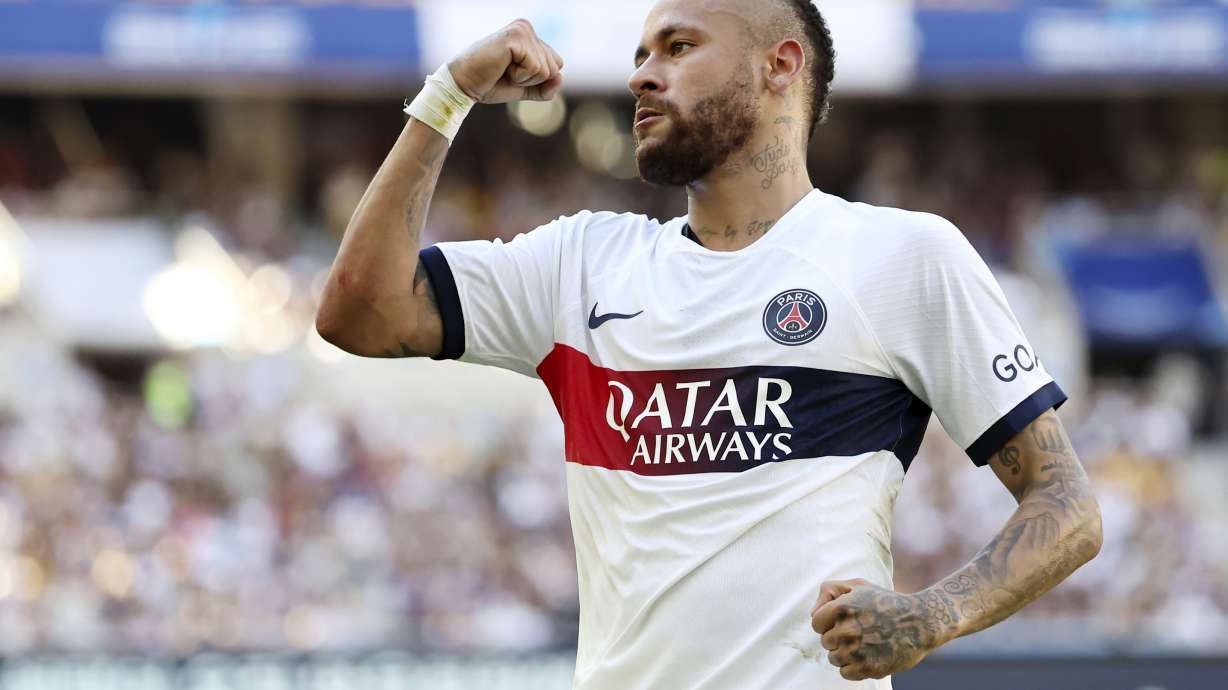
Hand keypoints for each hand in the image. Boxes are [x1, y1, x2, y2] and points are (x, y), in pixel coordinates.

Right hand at [448, 19, 564, 103]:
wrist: (464, 85)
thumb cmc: (490, 84)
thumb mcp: (524, 89)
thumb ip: (545, 87)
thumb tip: (561, 78)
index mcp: (528, 35)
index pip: (556, 64)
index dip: (537, 79)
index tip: (511, 73)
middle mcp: (526, 27)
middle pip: (554, 67)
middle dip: (531, 80)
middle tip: (505, 73)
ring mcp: (521, 30)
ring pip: (547, 69)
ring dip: (524, 79)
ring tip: (502, 70)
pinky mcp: (516, 37)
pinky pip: (536, 68)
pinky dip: (520, 77)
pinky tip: (501, 68)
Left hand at [809, 578, 943, 680]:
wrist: (921, 622)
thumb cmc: (886, 602)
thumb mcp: (858, 586)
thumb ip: (829, 591)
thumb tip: (813, 614)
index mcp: (841, 608)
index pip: (816, 623)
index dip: (829, 622)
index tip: (844, 620)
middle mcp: (846, 630)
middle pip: (825, 641)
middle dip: (838, 637)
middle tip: (860, 631)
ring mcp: (856, 651)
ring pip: (834, 658)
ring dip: (846, 653)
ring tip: (866, 642)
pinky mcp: (868, 668)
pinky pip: (845, 672)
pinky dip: (855, 667)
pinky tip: (870, 654)